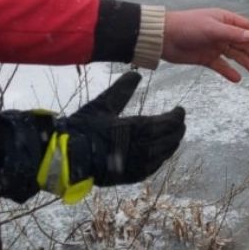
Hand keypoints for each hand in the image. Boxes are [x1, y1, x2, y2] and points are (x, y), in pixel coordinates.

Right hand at [59, 72, 185, 186]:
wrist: (69, 158)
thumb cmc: (85, 129)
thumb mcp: (103, 105)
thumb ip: (122, 89)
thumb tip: (136, 74)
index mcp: (139, 128)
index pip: (171, 122)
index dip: (178, 115)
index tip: (179, 109)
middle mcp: (145, 147)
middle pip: (173, 137)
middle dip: (178, 128)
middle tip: (178, 121)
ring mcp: (141, 164)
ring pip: (167, 152)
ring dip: (172, 141)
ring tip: (172, 134)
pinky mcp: (135, 175)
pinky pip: (157, 165)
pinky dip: (162, 155)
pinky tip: (160, 151)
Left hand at [163, 8, 248, 81]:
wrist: (163, 37)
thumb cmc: (188, 26)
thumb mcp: (212, 28)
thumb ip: (232, 33)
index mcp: (225, 20)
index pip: (247, 28)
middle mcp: (222, 32)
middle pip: (244, 43)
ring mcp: (214, 46)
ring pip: (235, 55)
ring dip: (246, 62)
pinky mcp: (206, 58)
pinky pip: (221, 65)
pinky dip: (229, 72)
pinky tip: (237, 79)